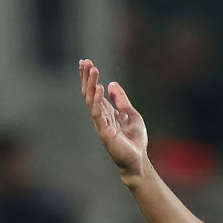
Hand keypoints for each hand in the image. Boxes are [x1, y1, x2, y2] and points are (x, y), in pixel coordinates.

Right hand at [79, 58, 148, 181]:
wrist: (138, 160)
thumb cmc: (134, 140)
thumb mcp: (131, 114)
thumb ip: (121, 100)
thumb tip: (112, 83)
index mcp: (106, 112)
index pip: (94, 92)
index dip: (90, 78)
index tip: (86, 62)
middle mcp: (100, 116)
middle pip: (89, 93)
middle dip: (87, 77)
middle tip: (84, 62)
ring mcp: (101, 124)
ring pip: (91, 101)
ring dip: (91, 84)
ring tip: (92, 69)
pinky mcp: (105, 132)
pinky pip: (98, 114)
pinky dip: (98, 100)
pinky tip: (99, 87)